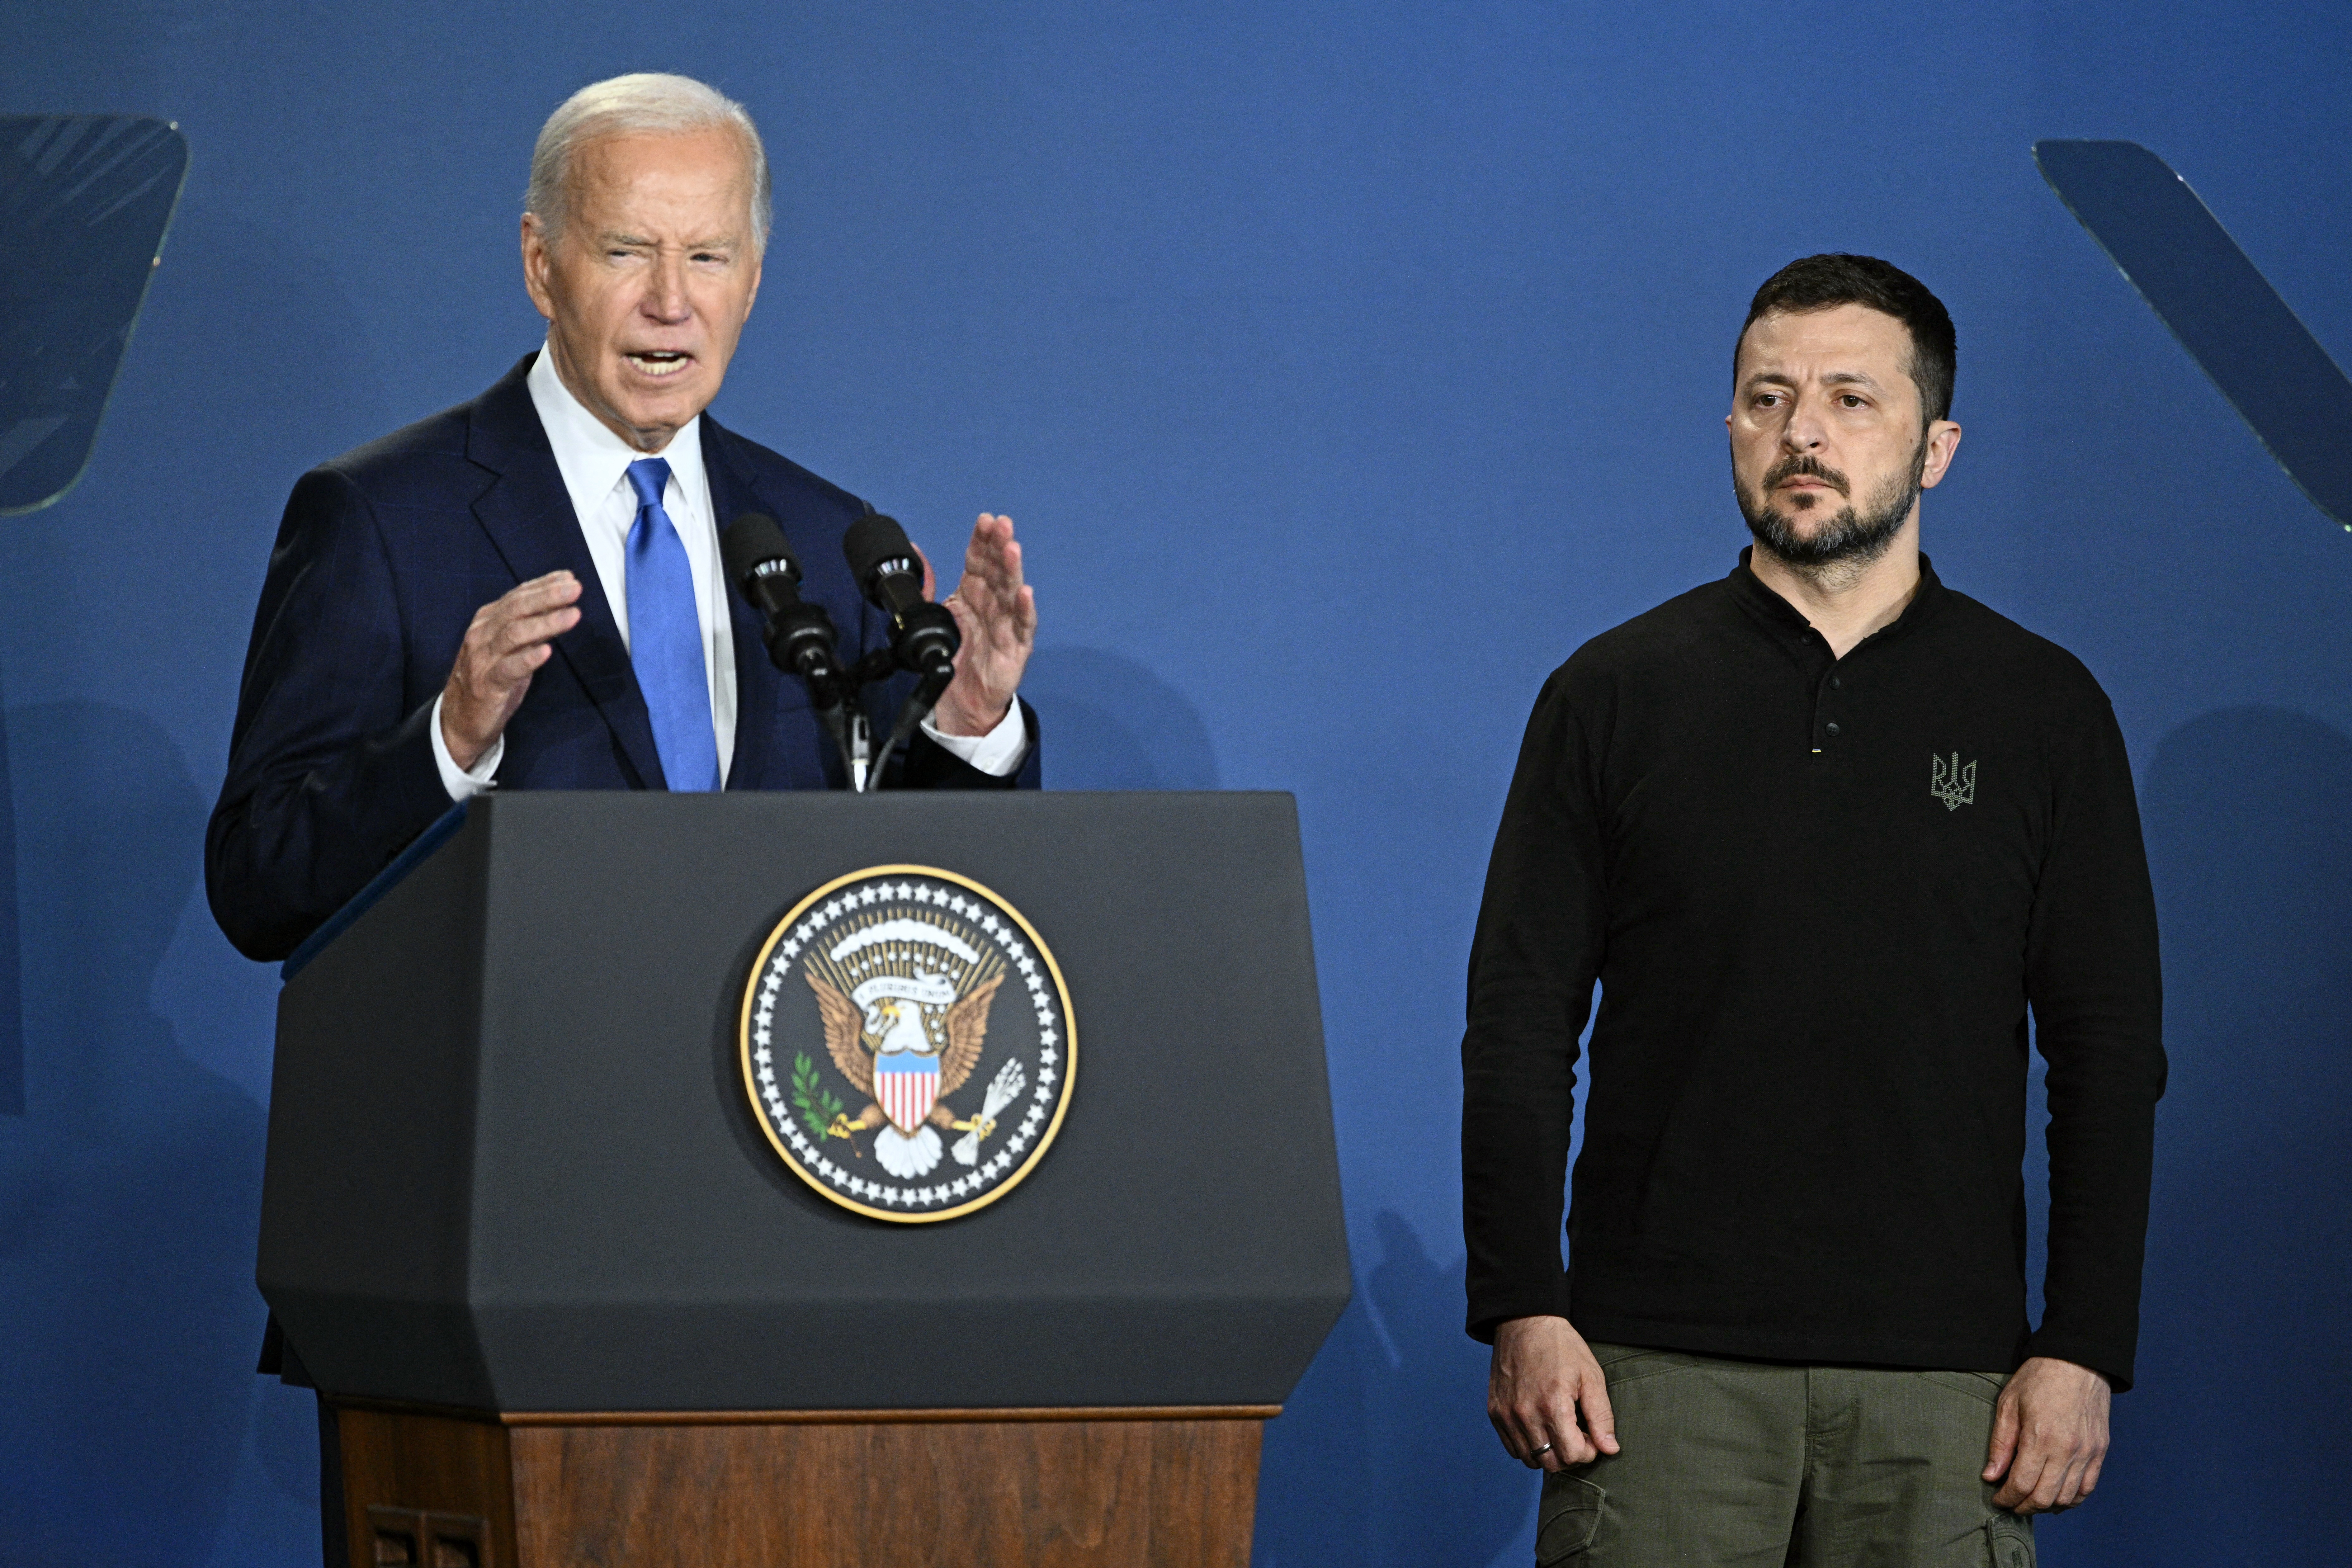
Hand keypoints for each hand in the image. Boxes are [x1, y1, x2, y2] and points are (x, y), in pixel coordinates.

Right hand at [440, 571, 582, 769]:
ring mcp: (483, 659)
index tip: (569, 577)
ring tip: (573, 615)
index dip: (543, 585)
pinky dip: (528, 658)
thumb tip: (560, 604)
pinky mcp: (487, 684)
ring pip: (514, 634)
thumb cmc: (492, 676)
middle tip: (575, 588)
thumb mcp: (512, 646)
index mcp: (488, 621)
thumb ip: (531, 626)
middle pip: (516, 609)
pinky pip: (508, 668)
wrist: (461, 717)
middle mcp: (482, 634)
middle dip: (547, 596)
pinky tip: (547, 651)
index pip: (517, 596)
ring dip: (546, 623)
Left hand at [923, 513, 1034, 736]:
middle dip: (1000, 547)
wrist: (962, 702)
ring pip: (1012, 593)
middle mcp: (992, 605)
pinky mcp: (1016, 649)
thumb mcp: (933, 617)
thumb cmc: (955, 657)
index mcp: (973, 594)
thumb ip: (926, 586)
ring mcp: (1006, 625)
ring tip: (1012, 549)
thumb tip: (912, 553)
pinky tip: (1025, 594)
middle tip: (1002, 525)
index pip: (978, 562)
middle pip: (998, 571)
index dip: (982, 541)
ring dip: (1013, 571)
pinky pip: (1022, 628)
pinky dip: (1025, 610)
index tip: (984, 521)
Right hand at [1488, 1315, 1620, 1471]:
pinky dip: (1527, 1445)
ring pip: (1529, 1459)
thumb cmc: (1561, 1346)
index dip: (1588, 1451)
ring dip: (1548, 1453)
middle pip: (1551, 1463)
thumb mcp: (1591, 1376)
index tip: (1590, 1435)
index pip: (1572, 1456)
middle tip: (1575, 1434)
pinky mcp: (1495, 1411)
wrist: (1523, 1321)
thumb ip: (1601, 1416)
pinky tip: (1538, 1427)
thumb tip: (1610, 1450)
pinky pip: (1511, 1447)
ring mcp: (1506, 1414)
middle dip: (1569, 1455)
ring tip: (1557, 1430)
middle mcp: (1525, 1414)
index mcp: (1552, 1406)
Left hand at [1984, 1356, 2110, 1513]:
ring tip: (2031, 1501)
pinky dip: (2072, 1499)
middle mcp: (2068, 1450)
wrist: (2079, 1361)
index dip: (2007, 1498)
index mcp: (2041, 1437)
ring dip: (2047, 1506)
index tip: (1997, 1499)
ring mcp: (2087, 1452)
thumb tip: (1991, 1476)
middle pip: (2045, 1498)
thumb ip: (2000, 1444)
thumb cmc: (2039, 1378)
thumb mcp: (2009, 1404)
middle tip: (2011, 1504)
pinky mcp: (2100, 1451)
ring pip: (2068, 1498)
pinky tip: (2057, 1497)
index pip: (2022, 1484)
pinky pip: (2087, 1487)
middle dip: (2024, 1507)